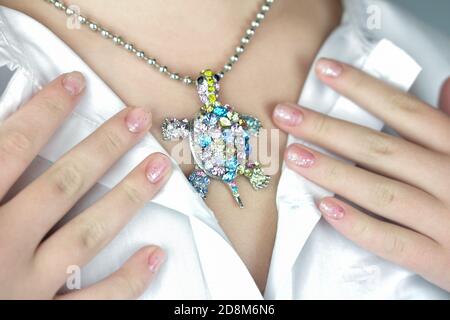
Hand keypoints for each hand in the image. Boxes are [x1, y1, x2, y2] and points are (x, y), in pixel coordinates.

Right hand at [0, 72, 171, 298]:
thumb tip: (3, 149)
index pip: (10, 148)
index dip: (44, 112)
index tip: (76, 84)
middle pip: (61, 185)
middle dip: (103, 148)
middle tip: (139, 119)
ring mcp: (25, 289)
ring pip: (87, 234)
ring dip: (127, 199)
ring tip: (159, 168)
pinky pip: (95, 302)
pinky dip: (128, 280)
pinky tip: (155, 254)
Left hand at [273, 58, 449, 291]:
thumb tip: (444, 84)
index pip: (404, 110)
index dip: (362, 88)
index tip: (324, 70)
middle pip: (381, 148)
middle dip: (329, 129)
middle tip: (286, 115)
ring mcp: (446, 221)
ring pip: (381, 192)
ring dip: (333, 172)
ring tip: (293, 156)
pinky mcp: (439, 259)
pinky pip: (392, 241)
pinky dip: (357, 225)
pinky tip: (324, 208)